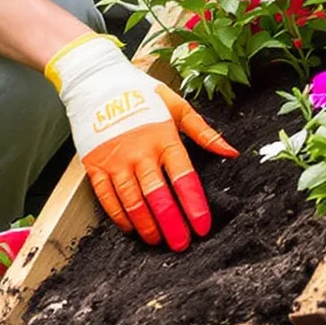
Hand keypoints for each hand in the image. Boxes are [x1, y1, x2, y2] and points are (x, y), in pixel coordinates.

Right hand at [46, 33, 235, 250]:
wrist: (95, 81)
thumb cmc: (140, 93)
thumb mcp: (176, 105)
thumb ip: (203, 131)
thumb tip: (230, 151)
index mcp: (164, 137)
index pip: (183, 177)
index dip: (194, 204)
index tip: (202, 226)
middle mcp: (140, 151)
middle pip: (158, 195)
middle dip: (172, 223)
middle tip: (182, 243)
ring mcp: (115, 160)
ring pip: (132, 201)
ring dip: (147, 225)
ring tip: (158, 240)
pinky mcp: (95, 165)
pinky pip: (107, 198)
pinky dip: (120, 216)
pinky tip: (131, 227)